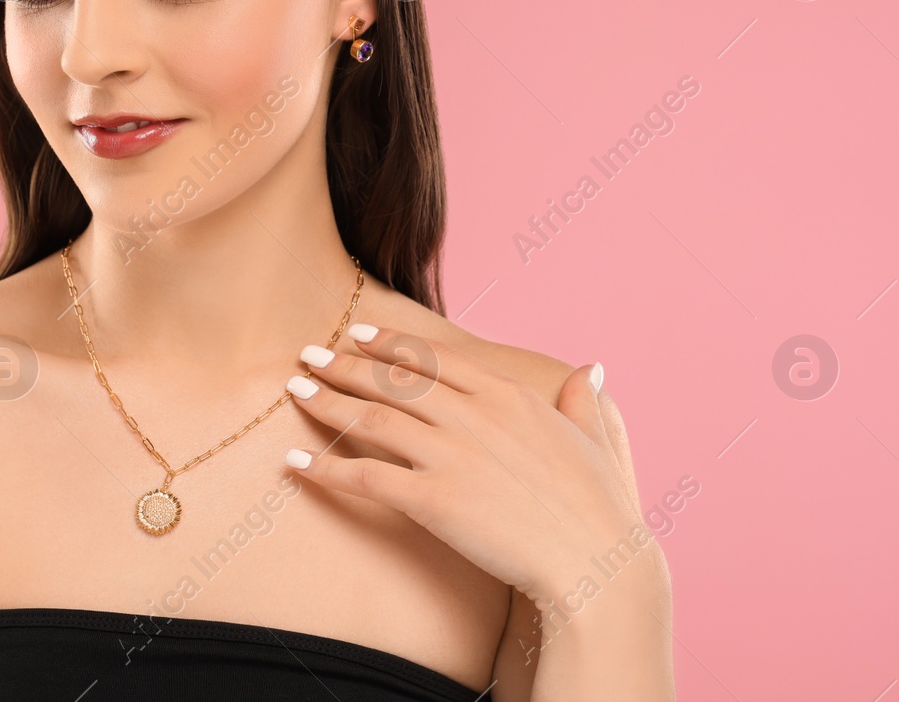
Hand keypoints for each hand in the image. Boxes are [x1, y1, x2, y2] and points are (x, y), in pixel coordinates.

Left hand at [282, 324, 646, 604]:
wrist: (595, 563)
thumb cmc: (602, 509)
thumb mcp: (597, 440)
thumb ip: (583, 401)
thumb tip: (590, 369)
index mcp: (508, 396)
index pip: (435, 358)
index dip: (391, 345)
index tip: (361, 334)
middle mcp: (473, 415)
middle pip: (393, 381)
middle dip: (345, 364)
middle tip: (308, 354)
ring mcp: (450, 456)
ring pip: (372, 419)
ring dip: (328, 402)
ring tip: (296, 391)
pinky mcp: (432, 500)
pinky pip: (365, 477)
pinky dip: (325, 468)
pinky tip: (296, 461)